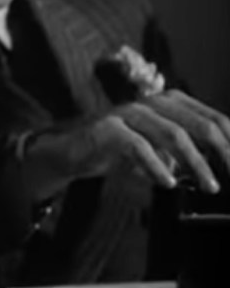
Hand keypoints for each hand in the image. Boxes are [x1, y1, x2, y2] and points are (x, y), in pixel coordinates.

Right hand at [24, 90, 229, 198]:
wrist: (72, 150)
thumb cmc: (119, 150)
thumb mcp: (159, 151)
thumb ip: (185, 156)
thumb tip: (215, 171)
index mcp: (170, 103)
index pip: (213, 117)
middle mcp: (152, 102)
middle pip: (199, 123)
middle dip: (222, 152)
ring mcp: (129, 112)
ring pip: (172, 133)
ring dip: (196, 163)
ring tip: (209, 185)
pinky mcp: (108, 127)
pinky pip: (138, 146)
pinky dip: (157, 166)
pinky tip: (167, 182)